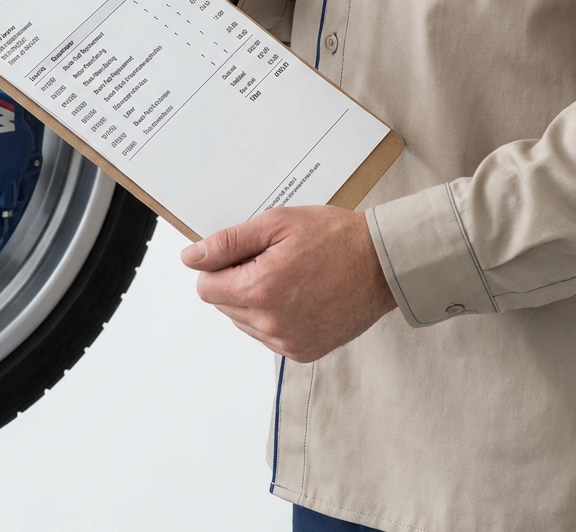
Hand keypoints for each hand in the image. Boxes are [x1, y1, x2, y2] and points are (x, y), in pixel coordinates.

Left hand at [180, 206, 396, 362]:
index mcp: (260, 290)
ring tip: (289, 275)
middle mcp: (270, 324)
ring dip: (254, 299)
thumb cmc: (333, 237)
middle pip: (224, 304)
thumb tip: (191, 258)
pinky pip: (268, 335)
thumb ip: (228, 243)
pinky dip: (274, 315)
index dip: (218, 265)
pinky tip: (299, 294)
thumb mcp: (276, 223)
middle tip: (273, 258)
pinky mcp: (303, 351)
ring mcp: (288, 342)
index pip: (206, 287)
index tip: (242, 252)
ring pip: (244, 321)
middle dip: (237, 280)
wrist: (383, 264)